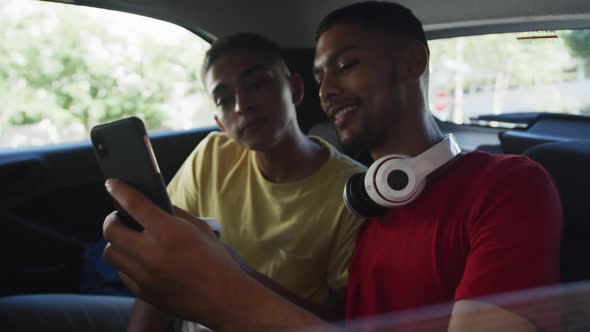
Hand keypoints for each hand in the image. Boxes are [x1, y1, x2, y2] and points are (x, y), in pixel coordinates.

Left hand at [102, 179, 250, 329]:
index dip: (119, 190)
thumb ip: (175, 214)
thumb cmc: (216, 262)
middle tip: (121, 217)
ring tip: (130, 239)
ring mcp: (144, 276)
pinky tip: (139, 260)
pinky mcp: (143, 292)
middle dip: (112, 219)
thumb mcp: (200, 229)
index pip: (133, 204)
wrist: (223, 299)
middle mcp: (151, 254)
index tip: (112, 184)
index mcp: (168, 233)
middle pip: (111, 230)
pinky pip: (122, 273)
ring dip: (117, 243)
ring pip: (110, 253)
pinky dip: (126, 264)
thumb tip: (154, 205)